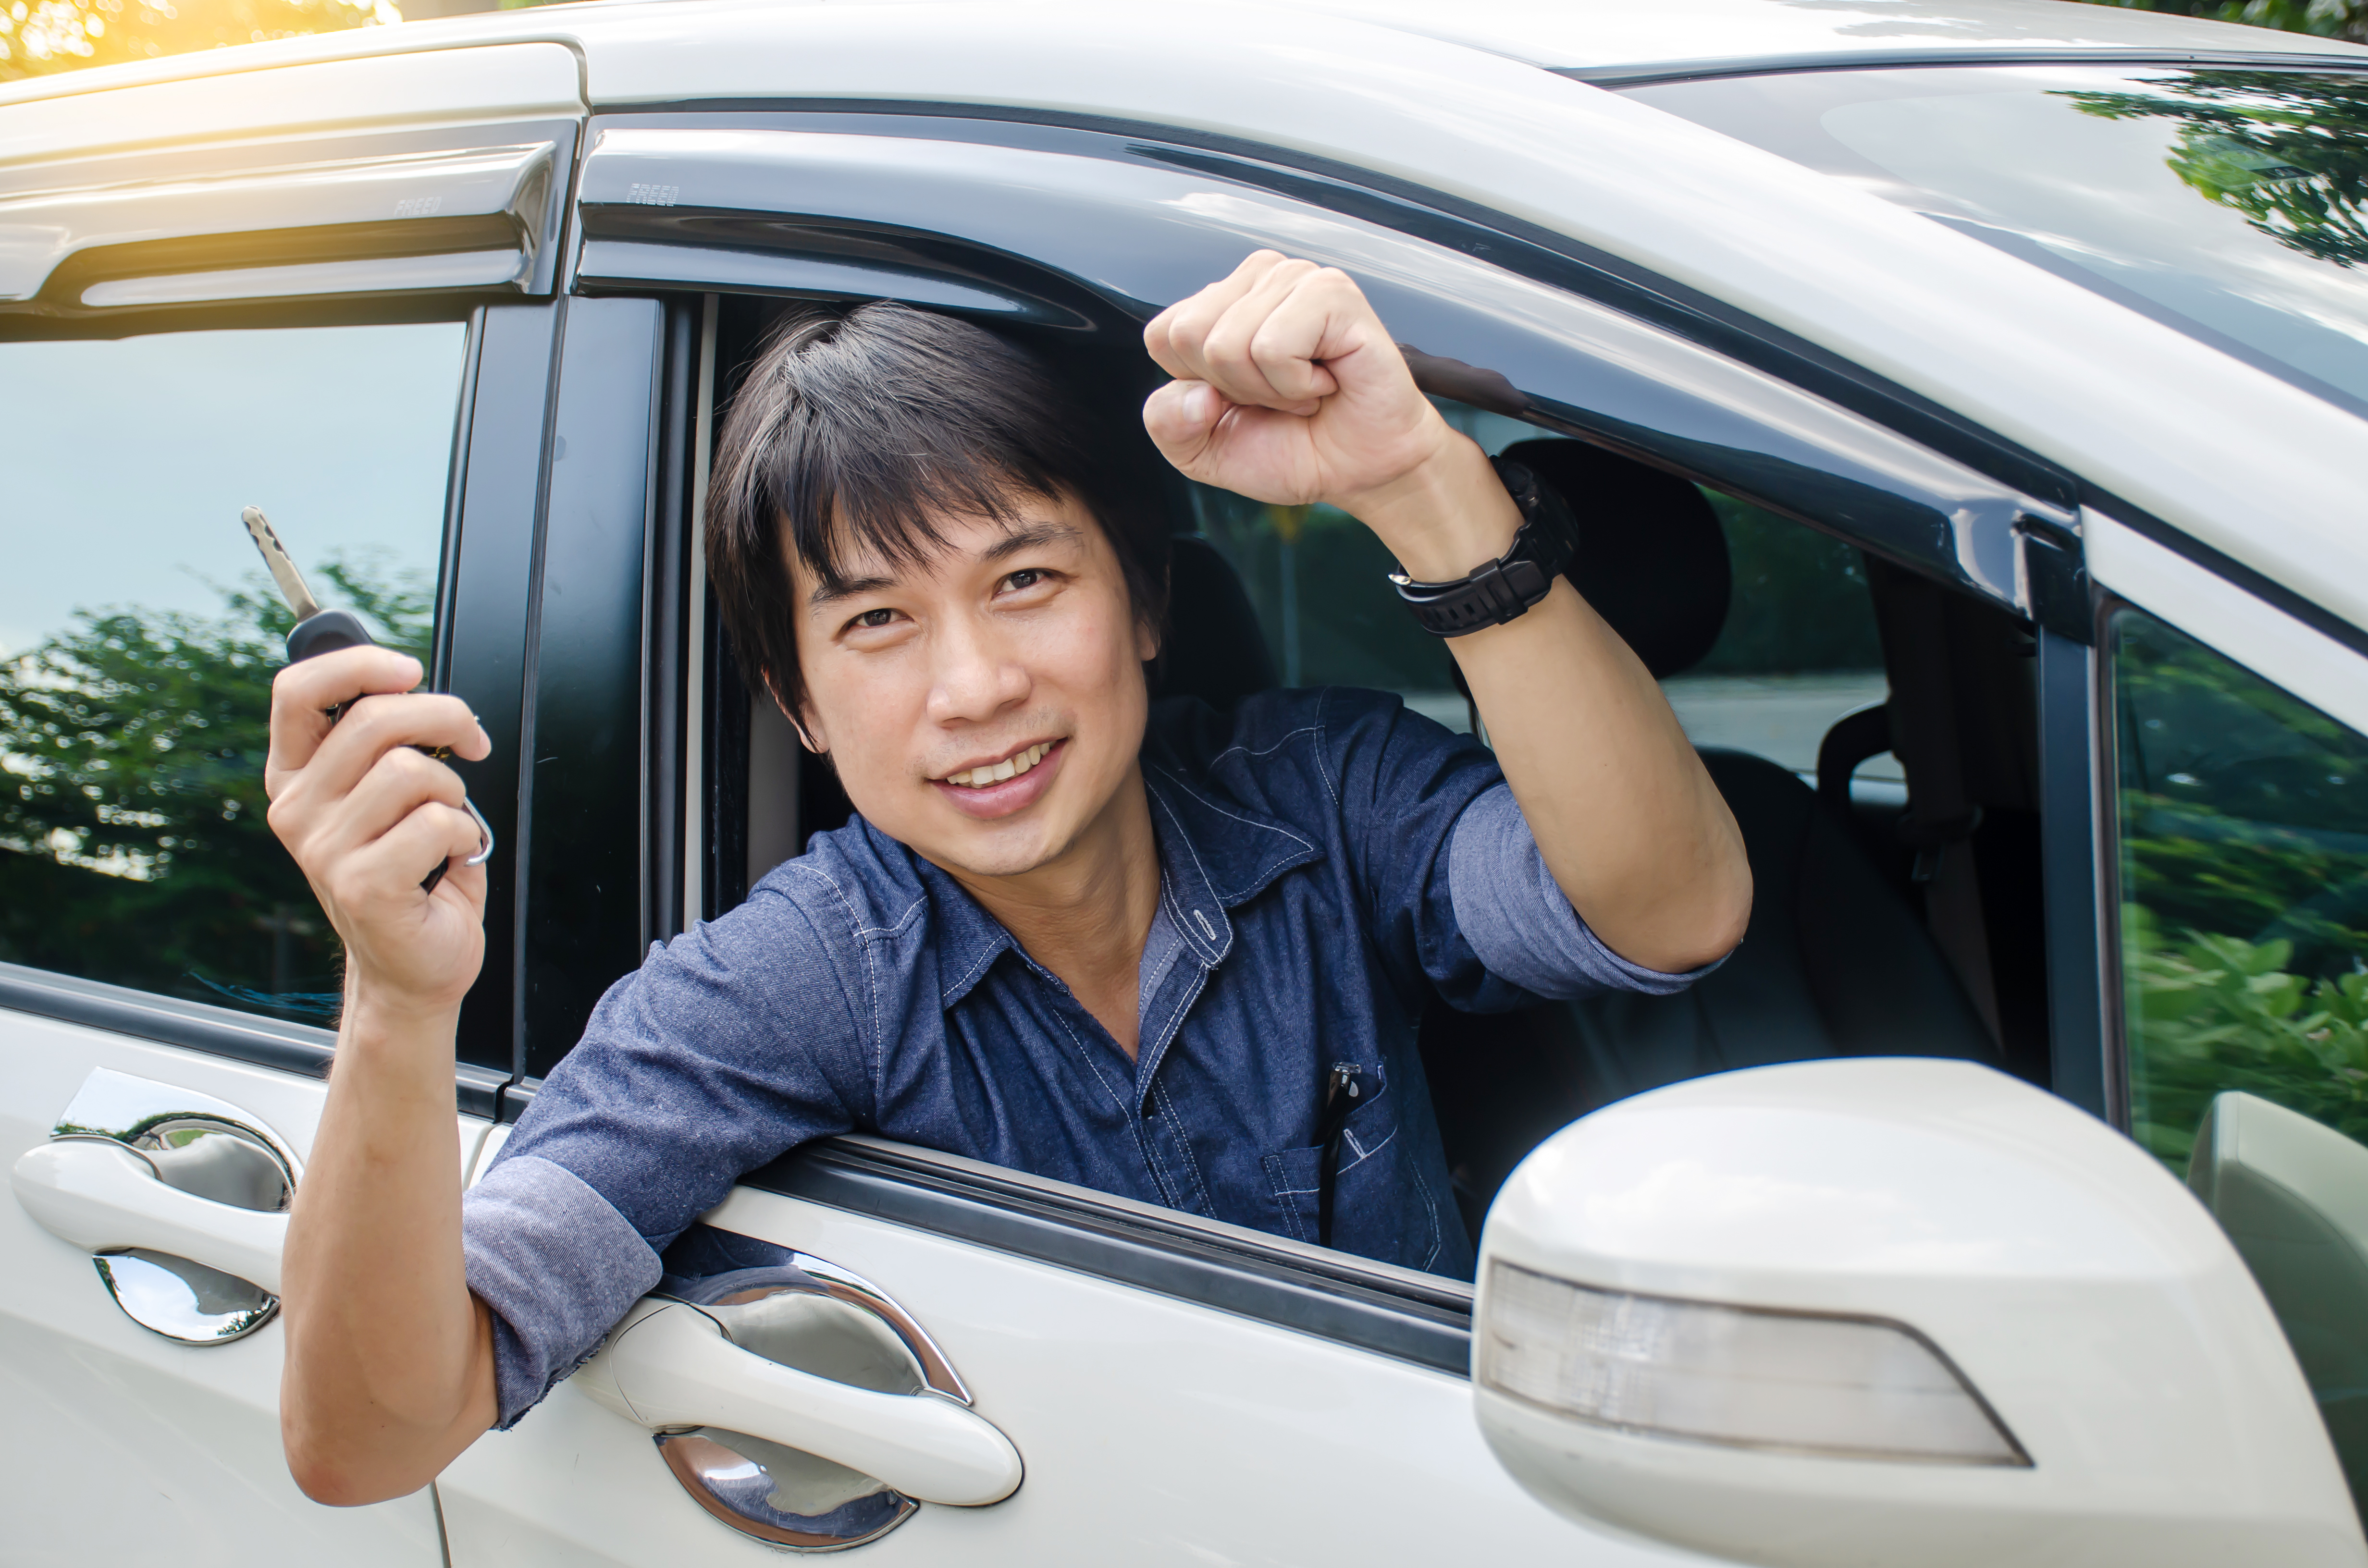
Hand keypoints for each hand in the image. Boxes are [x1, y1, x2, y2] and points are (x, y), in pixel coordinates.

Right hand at [263, 647, 491, 1019]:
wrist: (413, 964)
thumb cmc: (410, 872)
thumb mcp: (387, 795)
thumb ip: (384, 740)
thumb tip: (405, 680)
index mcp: (296, 776)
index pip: (298, 690)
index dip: (359, 662)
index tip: (410, 669)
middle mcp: (297, 809)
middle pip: (376, 718)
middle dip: (445, 717)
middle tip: (470, 740)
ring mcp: (323, 849)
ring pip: (412, 770)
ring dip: (453, 790)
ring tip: (447, 822)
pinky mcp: (362, 884)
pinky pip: (436, 823)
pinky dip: (465, 834)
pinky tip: (450, 858)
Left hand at [1142, 251, 1517, 575]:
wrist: (1361, 470)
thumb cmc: (1293, 448)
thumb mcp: (1203, 450)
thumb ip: (1166, 423)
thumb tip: (1194, 393)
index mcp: (1219, 303)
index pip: (1162, 334)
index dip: (1197, 388)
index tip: (1245, 400)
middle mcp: (1256, 279)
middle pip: (1190, 336)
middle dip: (1234, 389)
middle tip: (1281, 396)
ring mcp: (1295, 279)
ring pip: (1230, 344)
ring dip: (1270, 390)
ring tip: (1306, 389)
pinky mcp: (1331, 293)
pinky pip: (1273, 347)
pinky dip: (1297, 384)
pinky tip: (1326, 380)